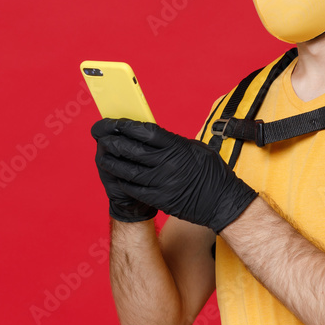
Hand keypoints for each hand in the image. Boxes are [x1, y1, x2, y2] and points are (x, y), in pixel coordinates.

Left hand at [90, 118, 257, 233]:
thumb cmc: (213, 173)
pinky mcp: (160, 199)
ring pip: (129, 170)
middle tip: (102, 135)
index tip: (116, 122)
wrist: (223, 203)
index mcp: (178, 147)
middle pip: (133, 149)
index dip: (128, 126)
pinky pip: (135, 189)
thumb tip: (152, 135)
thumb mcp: (196, 149)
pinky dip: (123, 181)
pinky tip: (116, 175)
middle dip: (115, 141)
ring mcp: (163, 183)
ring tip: (104, 154)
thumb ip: (173, 142)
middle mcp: (168, 164)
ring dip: (113, 161)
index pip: (146, 131)